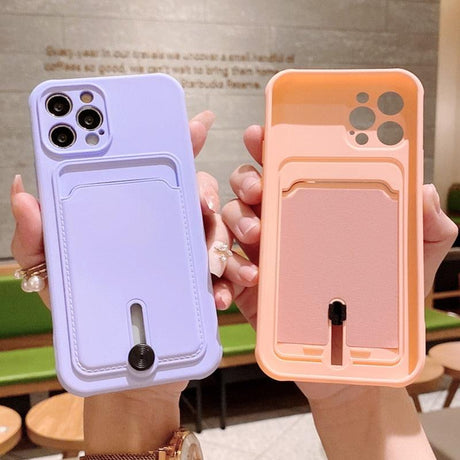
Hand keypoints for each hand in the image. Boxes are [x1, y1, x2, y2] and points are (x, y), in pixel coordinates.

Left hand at [10, 111, 221, 452]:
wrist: (127, 377)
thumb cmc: (88, 323)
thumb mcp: (52, 278)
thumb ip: (36, 238)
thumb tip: (24, 191)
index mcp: (128, 219)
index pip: (150, 169)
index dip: (173, 141)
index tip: (193, 123)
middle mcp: (162, 230)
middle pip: (195, 190)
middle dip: (205, 189)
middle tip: (202, 205)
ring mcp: (186, 255)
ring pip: (219, 227)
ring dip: (223, 237)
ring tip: (212, 260)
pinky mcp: (203, 283)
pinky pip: (228, 269)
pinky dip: (229, 275)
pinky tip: (218, 288)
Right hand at [221, 124, 458, 400]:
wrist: (351, 361)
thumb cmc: (381, 306)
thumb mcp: (414, 260)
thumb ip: (428, 226)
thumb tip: (425, 193)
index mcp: (316, 212)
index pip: (289, 170)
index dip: (271, 148)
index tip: (263, 135)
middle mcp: (285, 227)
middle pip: (250, 188)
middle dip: (245, 179)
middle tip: (258, 189)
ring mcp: (264, 255)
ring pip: (231, 221)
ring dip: (235, 220)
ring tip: (255, 236)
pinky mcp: (249, 286)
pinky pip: (223, 267)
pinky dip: (226, 268)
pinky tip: (247, 278)